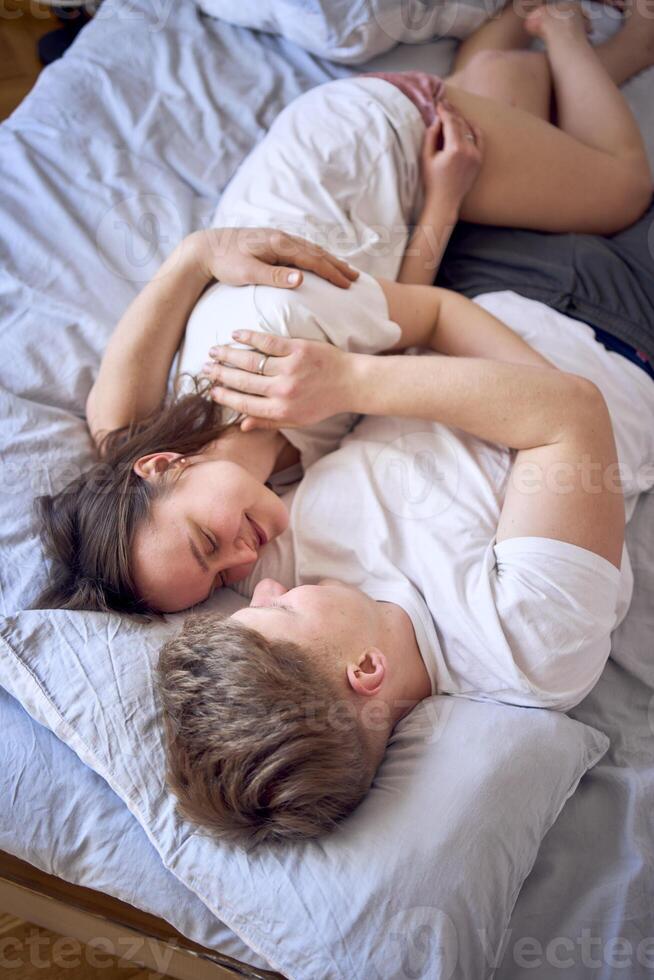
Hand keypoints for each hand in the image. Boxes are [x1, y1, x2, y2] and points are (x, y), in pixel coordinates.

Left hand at [189, 227, 359, 289]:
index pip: (312, 259)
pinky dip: (316, 257)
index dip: (332, 272)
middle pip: (316, 252)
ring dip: (329, 260)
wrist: (205, 247)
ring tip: (344, 270)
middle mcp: (281, 238)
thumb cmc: (225, 263)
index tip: (347, 284)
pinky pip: (301, 250)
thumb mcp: (248, 272)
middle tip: (355, 278)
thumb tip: (302, 279)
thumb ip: (275, 276)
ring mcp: (277, 238)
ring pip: (311, 249)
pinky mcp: (272, 242)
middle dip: (337, 265)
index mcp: (278, 244)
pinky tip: (319, 263)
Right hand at [201, 330, 354, 430]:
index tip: (211, 390)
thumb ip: (268, 422)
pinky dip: (249, 337)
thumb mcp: (296, 420)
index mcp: (280, 410)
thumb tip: (241, 425)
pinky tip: (235, 334)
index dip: (224, 396)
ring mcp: (290, 369)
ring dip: (228, 355)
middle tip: (205, 368)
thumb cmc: (322, 403)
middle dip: (220, 374)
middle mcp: (282, 391)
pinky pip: (267, 342)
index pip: (244, 403)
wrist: (352, 383)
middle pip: (242, 381)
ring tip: (214, 351)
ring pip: (250, 361)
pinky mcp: (298, 350)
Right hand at [421, 100, 483, 210]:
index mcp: (454, 148)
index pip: (451, 122)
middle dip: (452, 112)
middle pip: (461, 123)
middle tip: (445, 104)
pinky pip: (479, 139)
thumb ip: (431, 136)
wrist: (445, 202)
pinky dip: (474, 130)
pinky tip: (468, 123)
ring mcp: (476, 155)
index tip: (439, 104)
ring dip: (461, 119)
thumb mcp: (426, 157)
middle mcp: (468, 150)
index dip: (444, 111)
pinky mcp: (479, 160)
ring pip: (469, 130)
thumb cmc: (432, 181)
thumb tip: (436, 120)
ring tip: (453, 112)